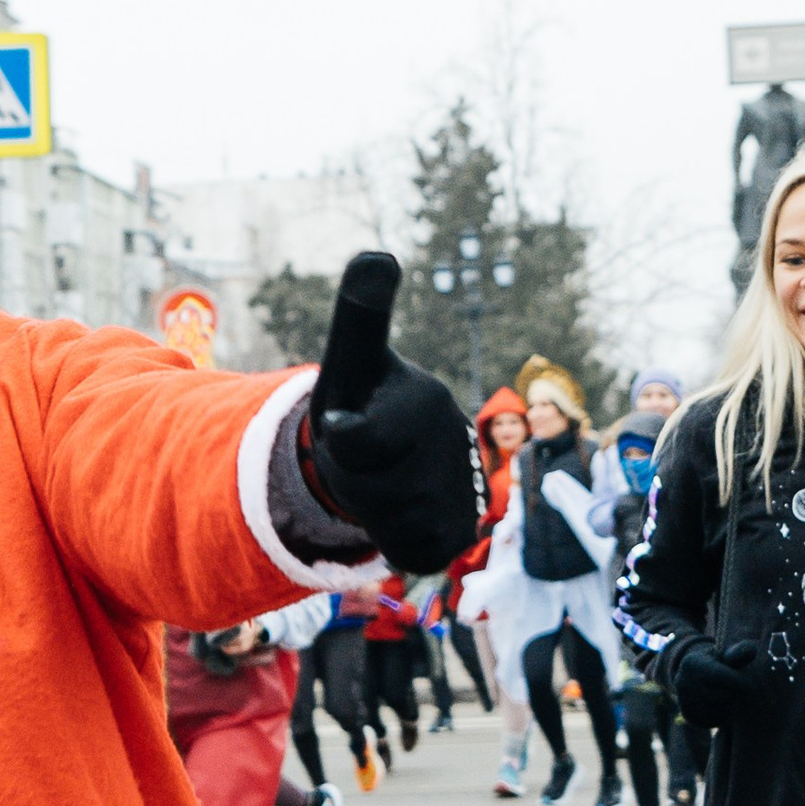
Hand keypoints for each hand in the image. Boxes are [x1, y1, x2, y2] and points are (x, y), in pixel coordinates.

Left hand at [302, 254, 483, 568]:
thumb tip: (376, 254)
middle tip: (364, 456)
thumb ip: (359, 314)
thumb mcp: (349, 361)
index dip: (338, 437)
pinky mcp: (464, 527)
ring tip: (382, 479)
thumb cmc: (363, 401)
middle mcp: (455, 441)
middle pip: (369, 491)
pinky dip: (395, 540)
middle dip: (351, 480)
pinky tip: (401, 509)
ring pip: (390, 524)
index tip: (348, 420)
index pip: (354, 441)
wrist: (391, 454)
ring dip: (371, 511)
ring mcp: (466, 487)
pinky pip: (412, 551)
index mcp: (424, 398)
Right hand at [671, 640, 776, 730]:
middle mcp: (683, 683)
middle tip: (732, 686)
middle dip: (734, 692)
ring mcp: (684, 700)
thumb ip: (740, 652)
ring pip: (721, 710)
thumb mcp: (727, 654)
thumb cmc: (719, 663)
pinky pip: (715, 721)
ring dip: (730, 704)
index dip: (741, 681)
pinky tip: (721, 704)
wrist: (697, 678)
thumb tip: (752, 650)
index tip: (749, 682)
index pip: (723, 677)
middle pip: (724, 696)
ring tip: (727, 694)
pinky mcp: (689, 716)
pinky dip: (723, 715)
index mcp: (692, 663)